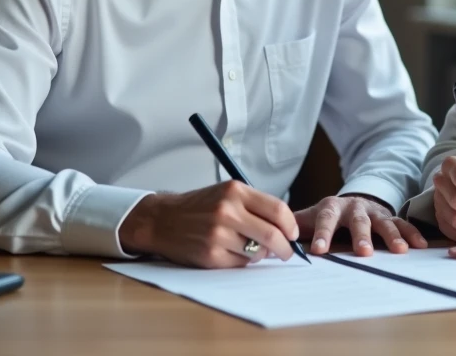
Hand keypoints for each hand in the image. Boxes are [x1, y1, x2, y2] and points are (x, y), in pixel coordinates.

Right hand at [118, 181, 298, 267]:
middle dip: (285, 248)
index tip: (293, 234)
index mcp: (235, 191)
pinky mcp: (210, 255)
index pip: (277, 209)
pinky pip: (240, 263)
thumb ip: (255, 206)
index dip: (291, 225)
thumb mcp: (226, 193)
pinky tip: (233, 253)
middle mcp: (227, 211)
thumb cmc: (199, 207)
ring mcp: (218, 234)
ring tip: (252, 249)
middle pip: (272, 234)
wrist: (162, 220)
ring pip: (257, 252)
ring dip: (261, 255)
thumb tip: (284, 230)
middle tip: (286, 253)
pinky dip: (243, 261)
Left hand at [295, 194, 427, 256]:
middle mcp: (354, 207)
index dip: (322, 233)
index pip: (325, 219)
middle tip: (363, 252)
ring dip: (392, 236)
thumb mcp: (308, 218)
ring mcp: (373, 211)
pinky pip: (402, 224)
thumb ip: (292, 227)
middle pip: (358, 220)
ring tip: (400, 251)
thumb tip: (267, 241)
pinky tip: (420, 245)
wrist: (351, 201)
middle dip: (361, 236)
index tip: (319, 250)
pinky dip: (411, 234)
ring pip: (383, 222)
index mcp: (330, 207)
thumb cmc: (326, 216)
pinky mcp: (389, 217)